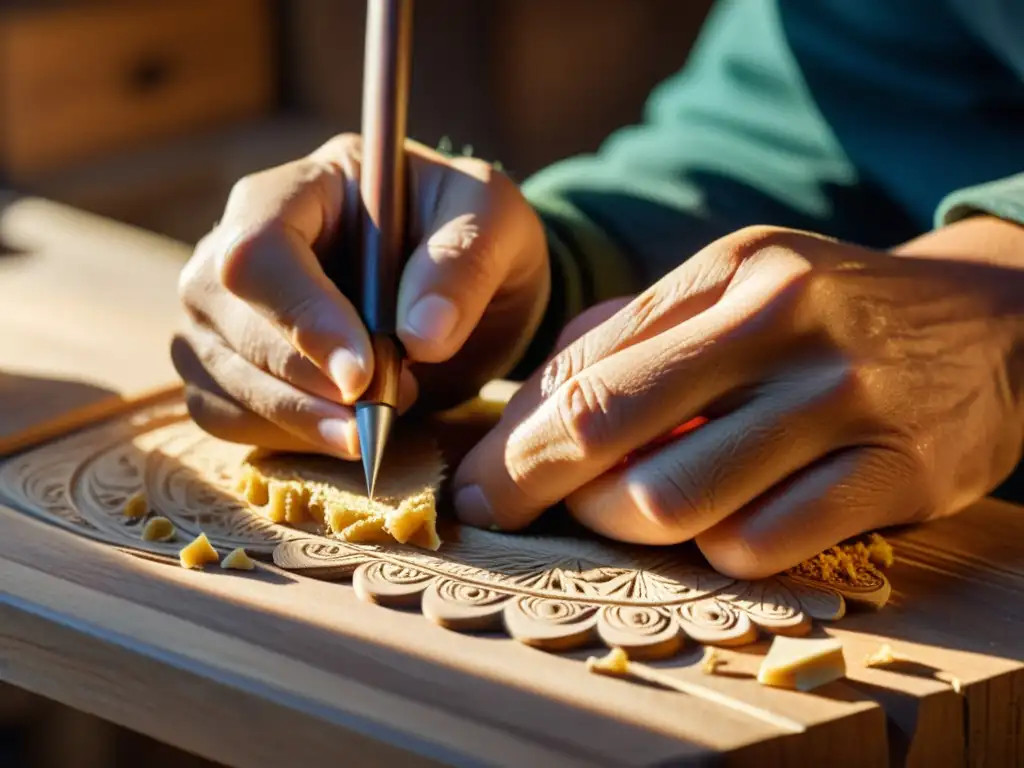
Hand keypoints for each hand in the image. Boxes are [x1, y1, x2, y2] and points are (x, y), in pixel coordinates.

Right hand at [174, 134, 548, 457]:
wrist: (465, 291)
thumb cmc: (474, 238)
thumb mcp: (496, 223)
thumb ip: (464, 263)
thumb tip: (419, 338)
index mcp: (302, 188)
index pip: (260, 249)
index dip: (302, 317)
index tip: (362, 376)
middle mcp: (238, 241)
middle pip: (226, 319)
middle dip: (306, 382)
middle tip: (385, 406)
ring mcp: (223, 309)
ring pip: (220, 377)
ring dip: (296, 419)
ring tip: (374, 423)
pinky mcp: (228, 365)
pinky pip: (226, 416)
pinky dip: (285, 439)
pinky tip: (344, 433)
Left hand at [453, 220, 1023, 577]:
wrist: (989, 329)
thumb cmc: (831, 315)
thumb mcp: (738, 286)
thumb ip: (635, 333)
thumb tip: (534, 405)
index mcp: (732, 271)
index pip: (587, 366)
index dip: (514, 437)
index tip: (474, 482)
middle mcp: (785, 323)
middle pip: (610, 426)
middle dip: (531, 484)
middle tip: (499, 514)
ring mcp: (844, 401)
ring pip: (675, 500)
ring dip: (619, 524)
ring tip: (614, 515)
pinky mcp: (896, 475)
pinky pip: (761, 544)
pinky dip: (712, 552)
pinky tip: (713, 531)